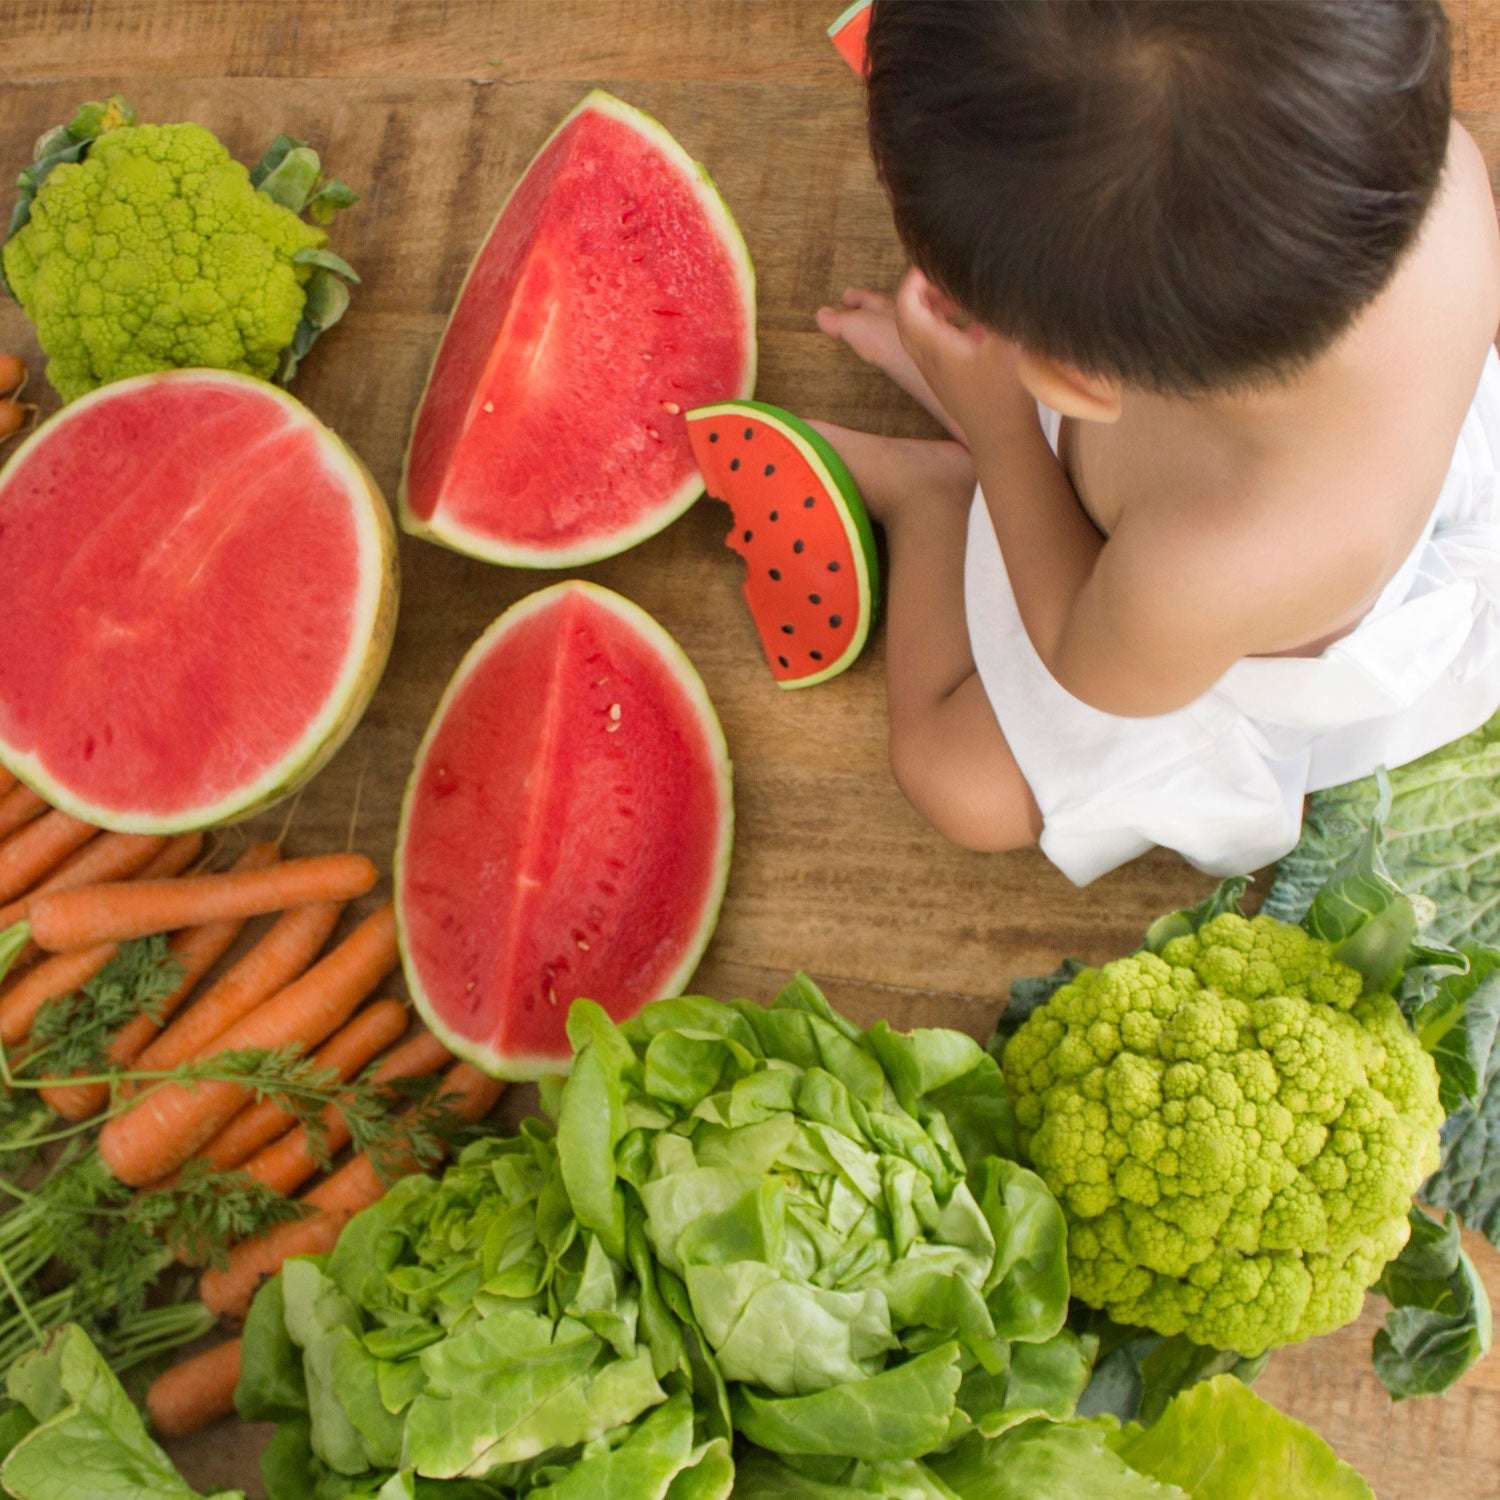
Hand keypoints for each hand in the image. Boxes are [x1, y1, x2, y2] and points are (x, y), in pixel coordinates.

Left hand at [893, 269, 1036, 450]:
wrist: (1002, 441)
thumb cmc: (1006, 394)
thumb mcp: (1008, 343)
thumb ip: (1002, 306)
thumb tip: (1005, 273)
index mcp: (933, 345)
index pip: (906, 302)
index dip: (915, 277)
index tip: (935, 261)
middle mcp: (926, 358)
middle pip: (908, 316)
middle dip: (922, 290)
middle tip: (945, 275)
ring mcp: (935, 372)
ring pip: (920, 332)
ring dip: (933, 309)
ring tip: (958, 297)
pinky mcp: (947, 381)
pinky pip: (935, 346)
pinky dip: (945, 327)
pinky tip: (976, 326)